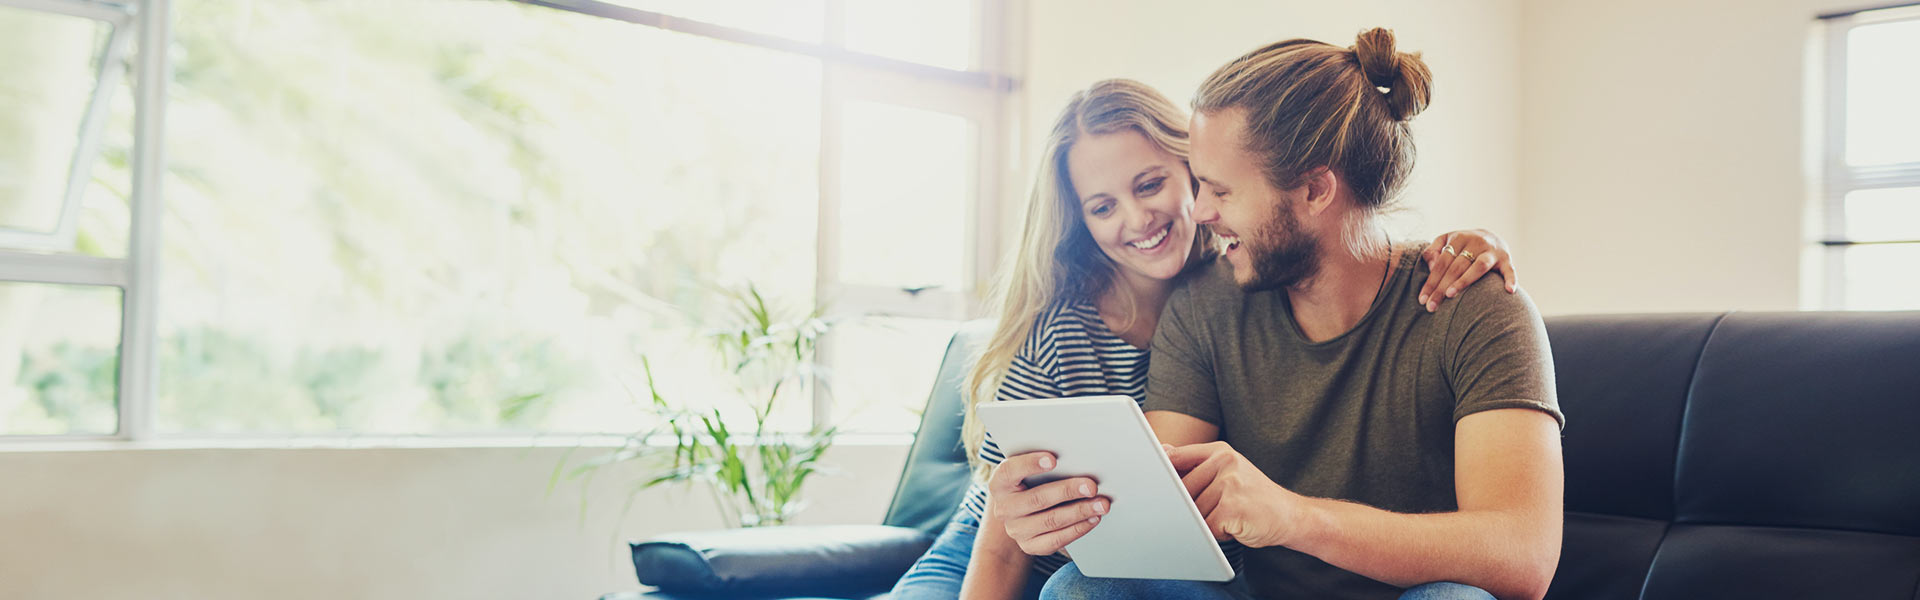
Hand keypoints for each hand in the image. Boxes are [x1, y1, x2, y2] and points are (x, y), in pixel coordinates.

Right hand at [986, 451, 1109, 555]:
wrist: (1019, 513)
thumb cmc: (1030, 483)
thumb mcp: (1028, 470)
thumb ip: (1044, 463)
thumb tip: (1076, 457)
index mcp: (1000, 483)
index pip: (1010, 471)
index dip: (1030, 464)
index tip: (1053, 459)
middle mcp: (1004, 508)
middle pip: (1037, 499)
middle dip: (1068, 491)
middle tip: (1092, 486)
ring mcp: (1016, 530)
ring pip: (1051, 521)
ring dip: (1080, 511)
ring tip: (1101, 504)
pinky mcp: (1029, 546)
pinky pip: (1056, 540)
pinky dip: (1078, 528)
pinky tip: (1093, 518)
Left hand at [1166, 442, 1304, 548]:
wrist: (1291, 516)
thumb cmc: (1253, 497)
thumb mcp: (1228, 473)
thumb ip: (1196, 464)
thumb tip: (1164, 451)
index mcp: (1221, 451)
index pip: (1177, 457)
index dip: (1163, 474)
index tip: (1151, 482)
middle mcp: (1225, 462)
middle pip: (1182, 490)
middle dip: (1191, 508)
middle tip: (1215, 511)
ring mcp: (1229, 484)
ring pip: (1194, 511)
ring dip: (1206, 522)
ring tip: (1229, 517)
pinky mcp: (1232, 507)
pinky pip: (1207, 527)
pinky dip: (1217, 533)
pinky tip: (1235, 526)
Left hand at [1419, 229, 1517, 311]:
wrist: (1491, 236)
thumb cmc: (1462, 244)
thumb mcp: (1445, 241)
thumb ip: (1433, 251)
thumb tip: (1430, 267)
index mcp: (1459, 238)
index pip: (1441, 263)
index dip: (1431, 281)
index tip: (1422, 300)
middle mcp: (1476, 243)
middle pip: (1456, 267)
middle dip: (1442, 287)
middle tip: (1431, 306)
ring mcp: (1492, 251)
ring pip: (1478, 267)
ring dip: (1464, 281)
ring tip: (1451, 295)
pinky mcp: (1507, 260)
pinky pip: (1510, 270)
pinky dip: (1511, 280)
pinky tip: (1509, 291)